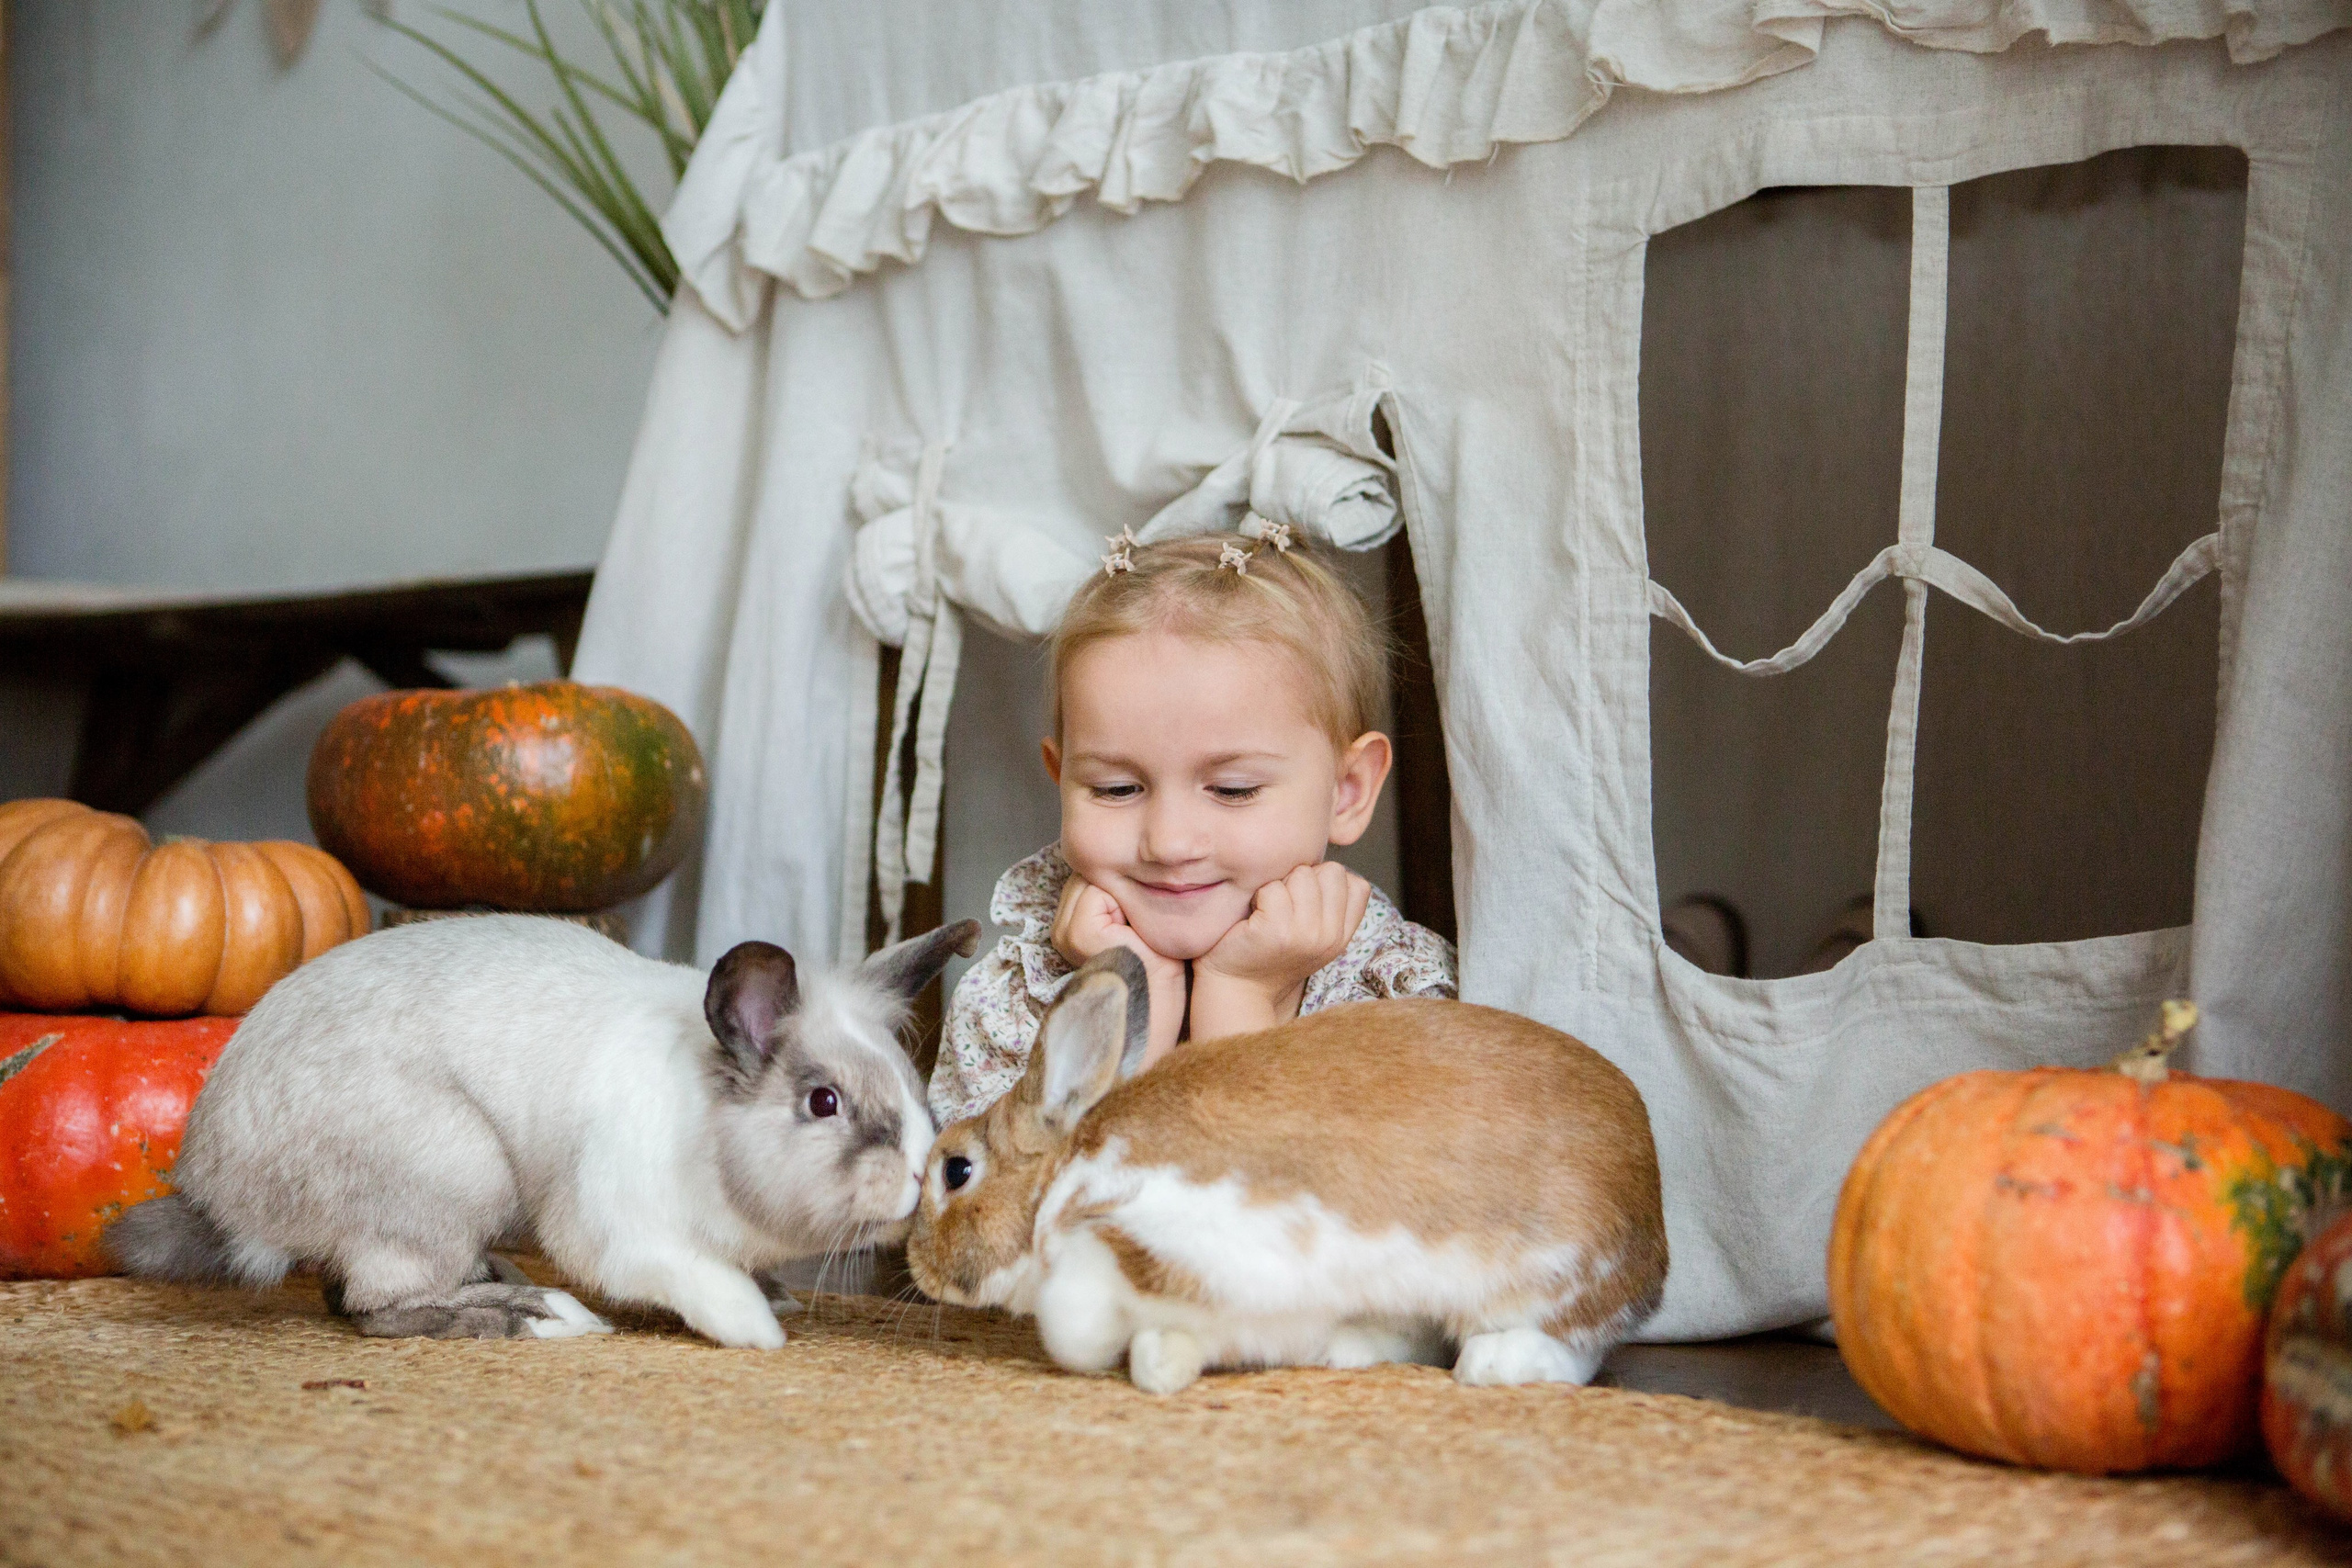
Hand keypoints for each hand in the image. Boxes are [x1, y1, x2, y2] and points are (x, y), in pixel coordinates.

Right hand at [1049, 875, 1186, 1064]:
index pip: (1089, 874)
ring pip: (1094, 878)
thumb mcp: (1132, 924)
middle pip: (1090, 873)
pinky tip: (1135, 933)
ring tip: (1137, 931)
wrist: (1159, 1011)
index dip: (1120, 886)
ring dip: (1124, 896)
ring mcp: (1065, 931)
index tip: (1137, 920)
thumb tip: (1127, 857)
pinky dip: (1125, 905)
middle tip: (1139, 927)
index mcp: (1068, 925)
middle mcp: (1059, 928)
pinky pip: (1100, 891)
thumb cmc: (1155, 971)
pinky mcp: (1079, 933)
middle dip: (1120, 888)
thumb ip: (1117, 896)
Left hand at [1190, 862, 1369, 1039]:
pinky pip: (1272, 888)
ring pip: (1302, 874)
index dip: (1327, 882)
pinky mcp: (1275, 931)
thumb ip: (1327, 905)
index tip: (1305, 900)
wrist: (1236, 989)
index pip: (1357, 884)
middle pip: (1331, 871)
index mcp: (1341, 936)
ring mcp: (1305, 934)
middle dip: (1303, 878)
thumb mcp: (1312, 935)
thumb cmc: (1268, 953)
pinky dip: (1258, 896)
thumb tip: (1328, 864)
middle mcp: (1329, 937)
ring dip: (1279, 884)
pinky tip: (1253, 917)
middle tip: (1283, 904)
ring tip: (1268, 910)